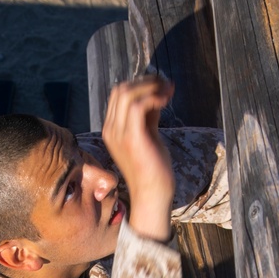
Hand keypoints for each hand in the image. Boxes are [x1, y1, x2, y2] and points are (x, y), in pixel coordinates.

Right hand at [102, 76, 175, 242]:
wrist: (152, 195)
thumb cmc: (154, 169)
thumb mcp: (150, 135)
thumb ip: (149, 116)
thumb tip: (158, 93)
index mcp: (112, 129)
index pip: (119, 95)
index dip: (140, 84)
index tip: (161, 85)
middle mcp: (111, 130)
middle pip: (120, 90)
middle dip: (146, 82)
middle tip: (166, 84)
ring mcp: (118, 134)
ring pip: (127, 93)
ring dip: (150, 87)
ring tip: (168, 91)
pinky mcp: (132, 138)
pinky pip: (138, 106)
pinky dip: (153, 97)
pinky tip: (166, 100)